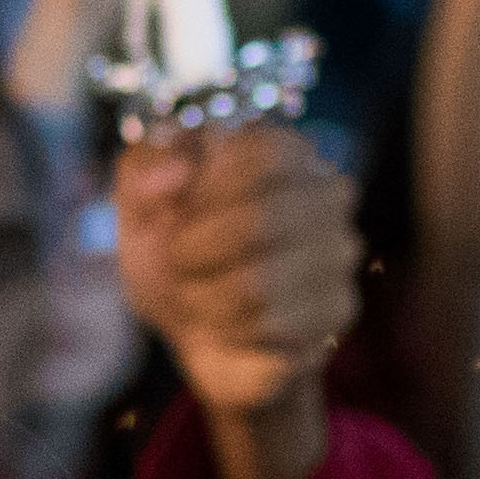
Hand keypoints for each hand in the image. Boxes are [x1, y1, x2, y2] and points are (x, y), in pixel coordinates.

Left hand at [112, 120, 357, 421]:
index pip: (262, 155)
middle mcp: (327, 192)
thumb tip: (176, 175)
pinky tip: (225, 324)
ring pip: (258, 284)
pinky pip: (271, 325)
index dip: (205, 191)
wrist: (195, 328)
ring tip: (196, 295)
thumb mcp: (140, 199)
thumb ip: (146, 167)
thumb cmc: (174, 250)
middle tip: (177, 263)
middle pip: (259, 221)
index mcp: (283, 148)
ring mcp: (339, 251)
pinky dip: (227, 329)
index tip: (173, 213)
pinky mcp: (339, 307)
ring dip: (203, 297)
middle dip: (192, 253)